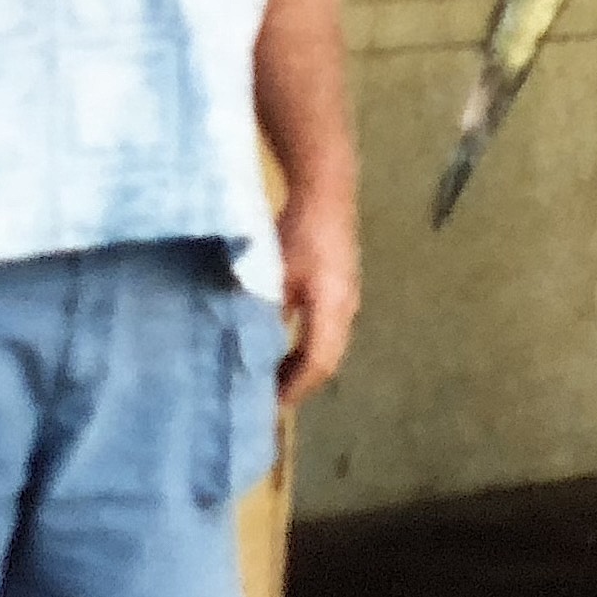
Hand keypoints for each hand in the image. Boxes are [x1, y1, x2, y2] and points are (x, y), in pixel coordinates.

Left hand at [274, 175, 359, 407]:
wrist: (326, 189)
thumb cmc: (300, 230)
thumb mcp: (275, 273)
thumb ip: (266, 311)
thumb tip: (249, 347)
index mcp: (333, 308)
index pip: (319, 363)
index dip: (295, 388)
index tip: (269, 406)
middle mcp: (346, 309)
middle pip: (327, 360)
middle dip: (299, 382)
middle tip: (267, 399)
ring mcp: (347, 298)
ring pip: (328, 345)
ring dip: (302, 364)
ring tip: (271, 378)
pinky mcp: (340, 287)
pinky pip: (326, 329)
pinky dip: (305, 345)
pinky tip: (280, 344)